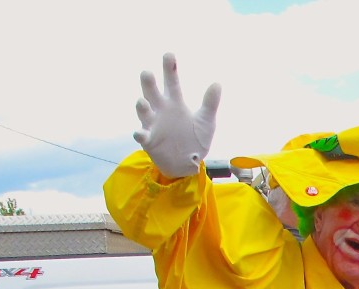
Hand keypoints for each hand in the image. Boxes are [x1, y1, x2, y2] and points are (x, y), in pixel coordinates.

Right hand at [133, 53, 221, 178]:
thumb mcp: (206, 121)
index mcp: (175, 102)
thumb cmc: (196, 139)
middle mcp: (161, 110)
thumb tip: (217, 83)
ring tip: (142, 101)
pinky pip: (142, 135)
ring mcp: (153, 124)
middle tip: (147, 72)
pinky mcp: (149, 140)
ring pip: (143, 111)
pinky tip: (140, 133)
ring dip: (142, 106)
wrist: (189, 163)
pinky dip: (140, 133)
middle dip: (149, 83)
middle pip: (152, 92)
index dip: (170, 68)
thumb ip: (210, 103)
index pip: (171, 81)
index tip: (169, 54)